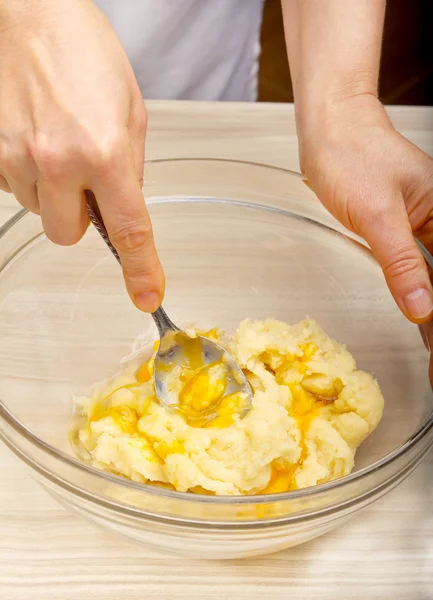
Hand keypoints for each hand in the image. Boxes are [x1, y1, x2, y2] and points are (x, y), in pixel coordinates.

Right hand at [0, 0, 163, 311]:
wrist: (25, 12)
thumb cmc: (81, 49)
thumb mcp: (130, 110)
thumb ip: (131, 167)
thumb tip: (124, 208)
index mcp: (104, 152)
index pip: (128, 231)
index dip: (141, 270)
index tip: (146, 295)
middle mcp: (57, 162)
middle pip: (69, 236)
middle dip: (82, 218)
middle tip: (87, 182)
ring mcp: (16, 158)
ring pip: (41, 213)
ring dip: (55, 193)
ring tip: (59, 144)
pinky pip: (15, 189)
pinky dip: (30, 176)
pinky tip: (38, 140)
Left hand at [299, 94, 432, 323]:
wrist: (328, 130)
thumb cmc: (353, 155)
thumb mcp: (378, 216)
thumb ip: (401, 265)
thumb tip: (421, 307)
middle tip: (429, 340)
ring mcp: (419, 219)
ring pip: (428, 269)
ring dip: (425, 296)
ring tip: (425, 332)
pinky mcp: (398, 222)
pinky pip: (411, 259)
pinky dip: (409, 281)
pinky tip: (411, 300)